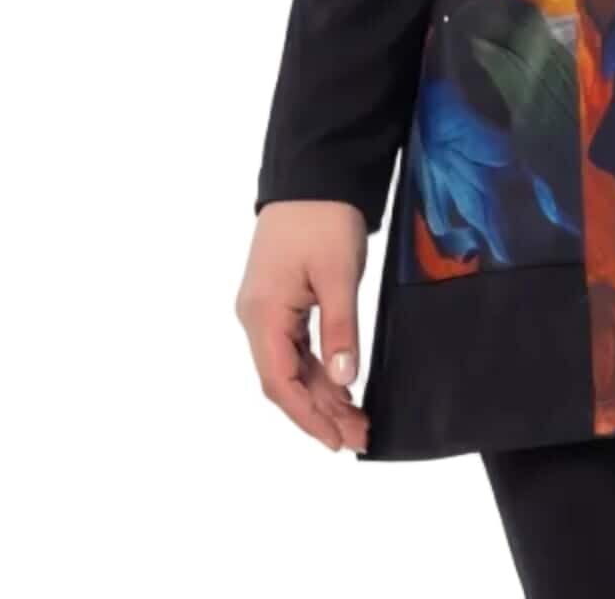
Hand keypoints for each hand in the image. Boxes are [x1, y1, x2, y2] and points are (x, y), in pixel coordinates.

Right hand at [236, 200, 370, 452]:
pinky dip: (317, 369)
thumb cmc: (323, 217)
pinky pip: (294, 347)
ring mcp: (265, 309)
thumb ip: (340, 329)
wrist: (314, 174)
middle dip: (320, 412)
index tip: (337, 441)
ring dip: (321, 393)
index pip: (280, 383)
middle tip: (358, 437)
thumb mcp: (339, 274)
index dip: (308, 417)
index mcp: (263, 314)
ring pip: (290, 366)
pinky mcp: (278, 300)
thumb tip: (345, 380)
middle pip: (284, 380)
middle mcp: (256, 317)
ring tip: (355, 420)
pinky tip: (341, 385)